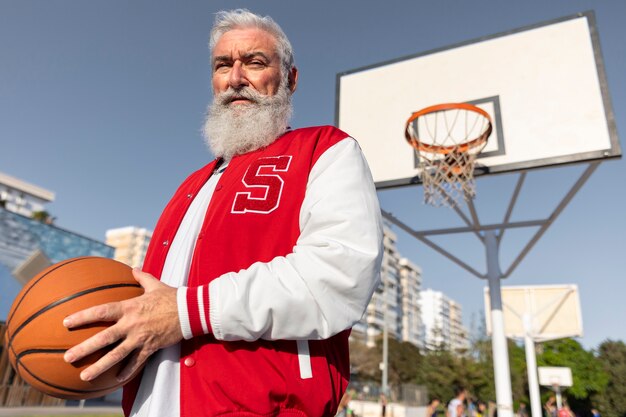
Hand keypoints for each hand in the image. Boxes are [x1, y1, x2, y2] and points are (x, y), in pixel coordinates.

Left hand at [63, 268, 182, 382]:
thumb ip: (142, 277)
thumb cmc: (172, 296)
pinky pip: (137, 362)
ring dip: (99, 366)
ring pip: (116, 355)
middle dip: (84, 348)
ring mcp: (140, 338)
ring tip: (84, 376)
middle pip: (104, 338)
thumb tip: (133, 268)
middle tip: (68, 357)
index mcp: (130, 307)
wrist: (190, 311)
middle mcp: (131, 324)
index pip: (101, 311)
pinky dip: (127, 371)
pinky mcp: (151, 347)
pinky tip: (117, 379)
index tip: (66, 323)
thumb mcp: (155, 284)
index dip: (82, 317)